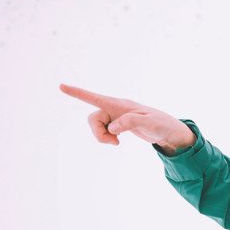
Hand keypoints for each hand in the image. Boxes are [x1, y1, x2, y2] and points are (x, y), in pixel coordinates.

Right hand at [60, 84, 195, 153]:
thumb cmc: (160, 124)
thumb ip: (131, 122)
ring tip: (118, 142)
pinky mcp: (117, 124)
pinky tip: (118, 141)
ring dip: (103, 137)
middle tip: (115, 143)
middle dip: (98, 134)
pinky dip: (107, 138)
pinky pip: (103, 131)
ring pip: (97, 127)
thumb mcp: (149, 123)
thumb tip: (112, 127)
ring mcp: (115, 116)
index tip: (61, 86)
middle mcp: (115, 108)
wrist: (167, 130)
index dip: (78, 93)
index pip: (95, 98)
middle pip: (93, 119)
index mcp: (120, 104)